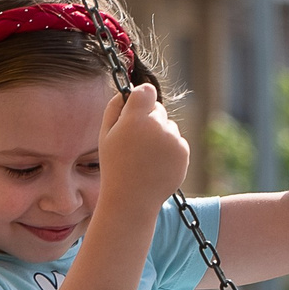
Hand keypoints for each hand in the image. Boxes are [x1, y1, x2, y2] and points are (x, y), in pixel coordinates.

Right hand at [98, 82, 189, 211]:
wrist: (132, 199)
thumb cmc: (114, 166)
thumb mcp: (105, 135)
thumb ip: (114, 107)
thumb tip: (128, 91)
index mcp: (134, 119)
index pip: (146, 91)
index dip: (141, 99)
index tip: (137, 108)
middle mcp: (157, 125)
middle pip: (158, 108)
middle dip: (149, 119)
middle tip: (136, 142)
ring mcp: (173, 139)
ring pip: (169, 126)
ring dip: (160, 136)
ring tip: (145, 157)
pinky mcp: (183, 152)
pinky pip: (177, 141)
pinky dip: (169, 150)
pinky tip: (156, 164)